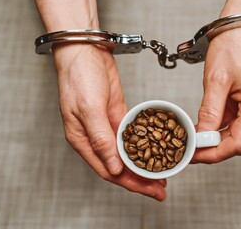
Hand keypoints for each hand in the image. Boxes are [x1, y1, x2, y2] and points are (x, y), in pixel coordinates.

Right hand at [53, 44, 166, 200]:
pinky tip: (154, 151)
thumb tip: (113, 167)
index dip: (130, 183)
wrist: (86, 51)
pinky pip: (131, 136)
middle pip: (119, 165)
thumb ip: (100, 139)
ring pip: (126, 153)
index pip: (108, 170)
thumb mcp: (89, 108)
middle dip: (140, 179)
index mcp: (83, 140)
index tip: (149, 190)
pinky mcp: (116, 113)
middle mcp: (94, 136)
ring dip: (142, 165)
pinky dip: (142, 146)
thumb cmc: (80, 76)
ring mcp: (106, 125)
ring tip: (161, 174)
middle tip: (161, 188)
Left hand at [192, 27, 240, 162]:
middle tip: (191, 151)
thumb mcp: (216, 80)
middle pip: (239, 141)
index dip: (216, 153)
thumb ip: (209, 111)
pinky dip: (218, 127)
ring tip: (193, 141)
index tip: (196, 155)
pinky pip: (235, 120)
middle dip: (213, 149)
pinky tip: (203, 127)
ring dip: (215, 139)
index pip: (240, 142)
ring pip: (236, 133)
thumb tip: (202, 136)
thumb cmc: (233, 45)